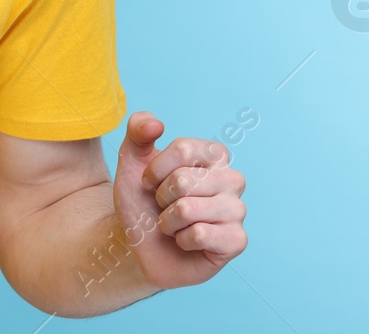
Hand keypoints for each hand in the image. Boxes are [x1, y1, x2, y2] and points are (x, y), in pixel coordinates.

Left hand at [111, 111, 246, 289]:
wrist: (141, 246)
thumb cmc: (143, 202)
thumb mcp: (132, 162)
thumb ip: (138, 131)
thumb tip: (156, 123)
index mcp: (214, 154)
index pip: (182, 149)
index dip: (155, 169)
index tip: (149, 182)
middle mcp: (232, 179)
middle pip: (183, 180)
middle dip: (161, 198)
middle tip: (165, 207)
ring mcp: (237, 210)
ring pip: (188, 209)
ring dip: (168, 222)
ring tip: (175, 225)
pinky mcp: (237, 240)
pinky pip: (200, 235)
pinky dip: (181, 240)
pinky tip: (186, 242)